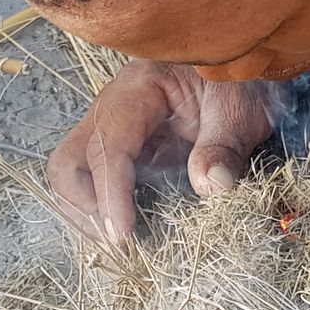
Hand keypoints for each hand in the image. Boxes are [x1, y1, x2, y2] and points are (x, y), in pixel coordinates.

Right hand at [46, 60, 273, 241]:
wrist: (241, 66)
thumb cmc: (238, 81)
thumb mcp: (240, 111)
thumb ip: (225, 147)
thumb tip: (210, 186)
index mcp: (137, 92)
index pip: (107, 148)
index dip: (110, 195)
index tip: (123, 234)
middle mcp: (113, 111)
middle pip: (69, 162)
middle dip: (86, 206)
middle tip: (120, 242)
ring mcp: (114, 132)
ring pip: (74, 175)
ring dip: (89, 213)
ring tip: (122, 243)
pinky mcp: (126, 150)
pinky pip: (97, 181)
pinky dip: (104, 209)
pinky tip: (128, 230)